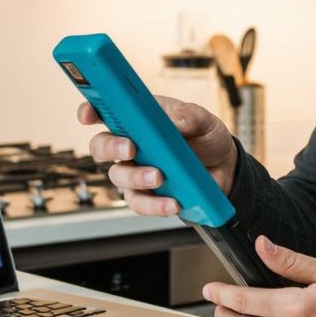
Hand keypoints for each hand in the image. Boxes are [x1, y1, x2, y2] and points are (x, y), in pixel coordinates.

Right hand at [78, 96, 237, 216]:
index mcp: (138, 118)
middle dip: (111, 147)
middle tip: (130, 149)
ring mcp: (136, 171)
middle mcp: (131, 144)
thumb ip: (189, 116)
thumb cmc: (206, 138)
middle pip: (101, 146)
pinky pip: (140, 203)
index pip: (104, 111)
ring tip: (159, 177)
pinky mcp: (148, 195)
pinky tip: (172, 202)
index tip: (89, 115)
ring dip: (136, 177)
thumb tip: (175, 122)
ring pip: (118, 176)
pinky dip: (154, 204)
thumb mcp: (204, 120)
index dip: (90, 112)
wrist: (226, 168)